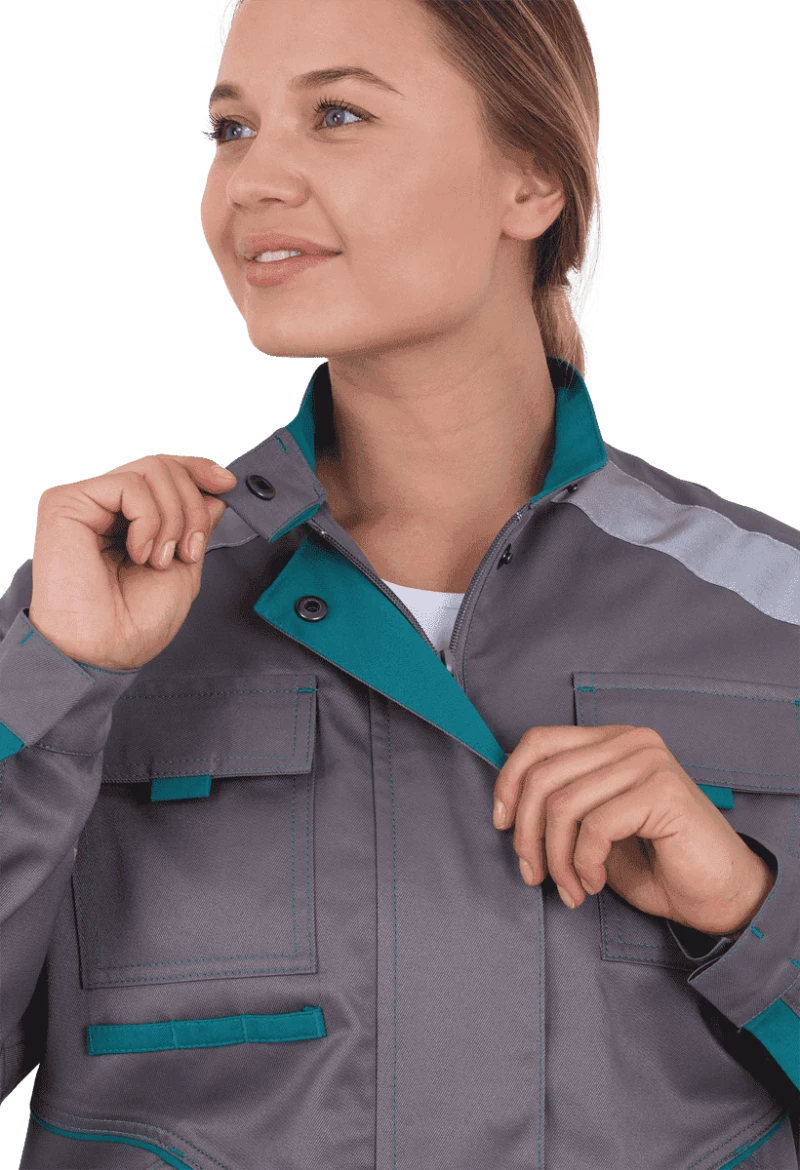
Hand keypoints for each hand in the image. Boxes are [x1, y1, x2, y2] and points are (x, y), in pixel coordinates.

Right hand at [28, 455, 236, 670]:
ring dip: (174, 518)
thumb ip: (196, 525)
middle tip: (189, 549)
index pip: (165, 472)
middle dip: (192, 507)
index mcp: (128, 519)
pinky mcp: (68, 503)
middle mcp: (105, 506)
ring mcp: (87, 501)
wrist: (107, 649)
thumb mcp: (185, 566)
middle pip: (164, 467)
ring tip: (161, 558)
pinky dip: (149, 520)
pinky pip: (130, 485)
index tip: (226, 484)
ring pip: (152, 471)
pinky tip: (139, 552)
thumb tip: (213, 492)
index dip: (199, 471)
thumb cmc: (136, 622)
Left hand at [492, 725, 774, 934]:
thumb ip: (561, 804)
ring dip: (556, 859)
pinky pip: (594, 827)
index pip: (539, 741)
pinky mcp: (662, 792)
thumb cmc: (657, 862)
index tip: (501, 825)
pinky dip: (584, 863)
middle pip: (543, 776)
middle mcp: (630, 741)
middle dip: (527, 834)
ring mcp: (648, 762)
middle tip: (533, 875)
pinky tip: (595, 882)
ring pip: (563, 805)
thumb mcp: (594, 825)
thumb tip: (505, 809)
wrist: (720, 894)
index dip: (509, 782)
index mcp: (611, 739)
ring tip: (570, 887)